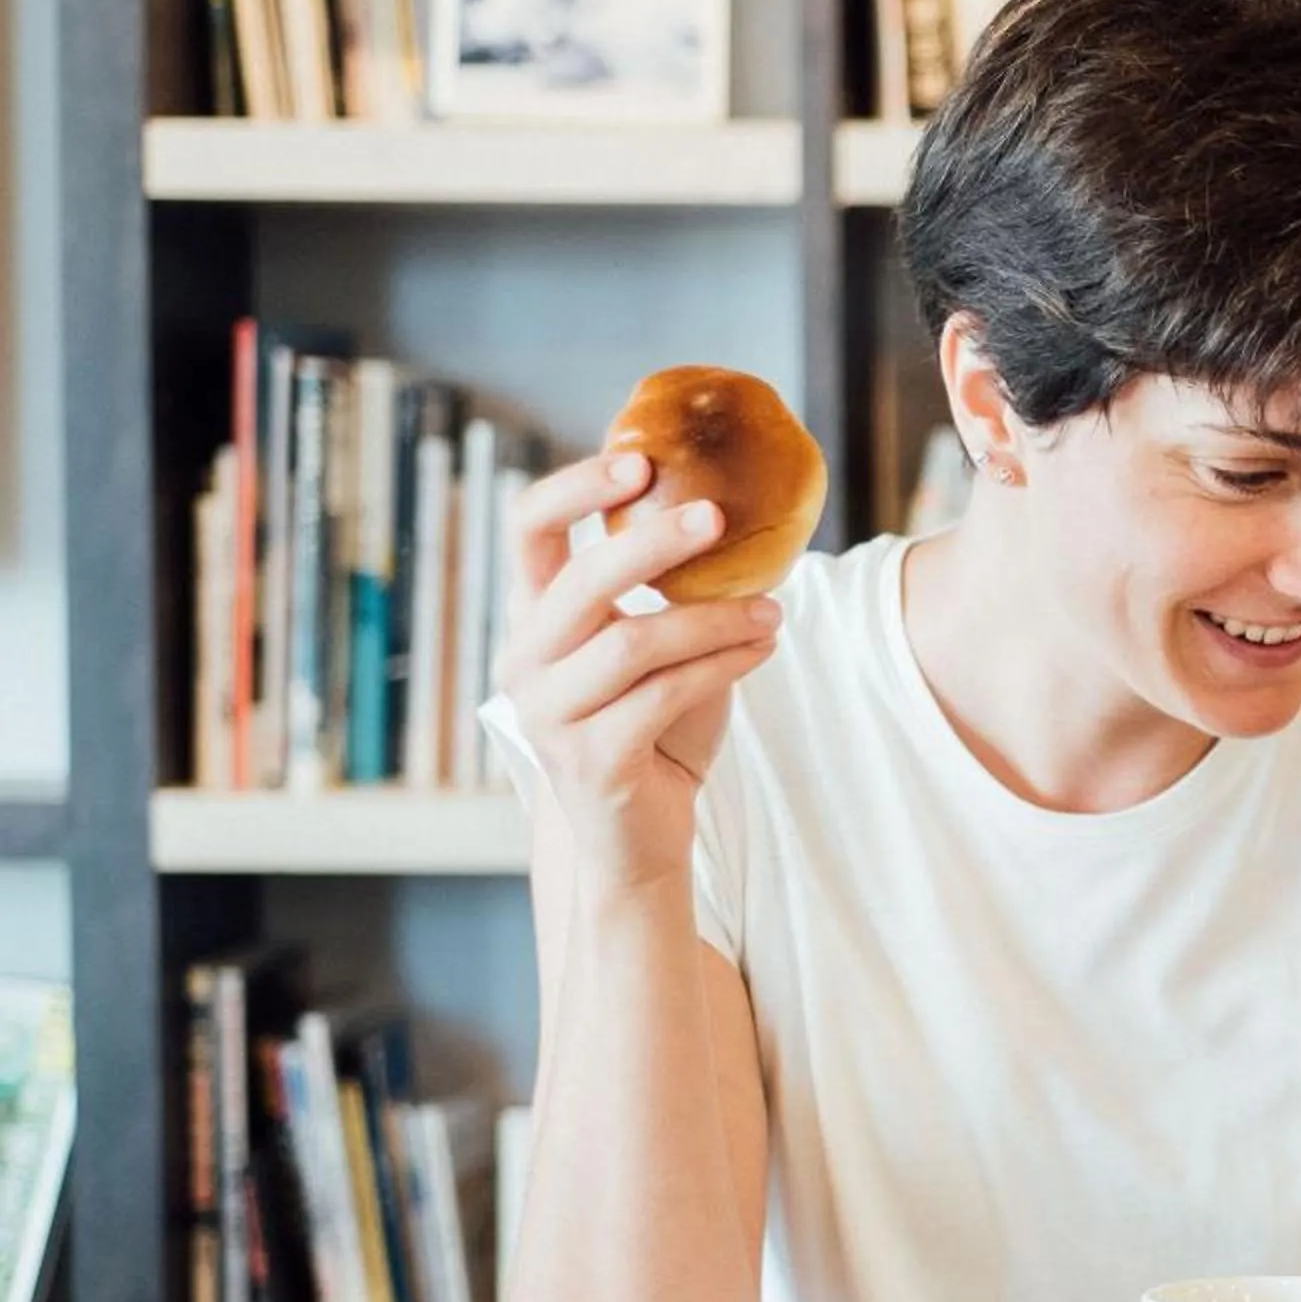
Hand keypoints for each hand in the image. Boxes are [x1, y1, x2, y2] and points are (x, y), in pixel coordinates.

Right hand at [496, 451, 782, 891]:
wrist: (638, 841)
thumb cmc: (653, 731)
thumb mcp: (653, 650)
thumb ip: (665, 592)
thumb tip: (728, 507)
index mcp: (534, 618)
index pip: (528, 527)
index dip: (576, 487)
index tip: (641, 460)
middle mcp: (525, 660)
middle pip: (581, 580)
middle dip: (652, 543)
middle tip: (718, 516)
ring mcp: (550, 715)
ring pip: (633, 643)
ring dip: (714, 618)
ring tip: (774, 610)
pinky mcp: (591, 760)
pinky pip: (664, 696)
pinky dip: (722, 666)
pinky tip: (762, 649)